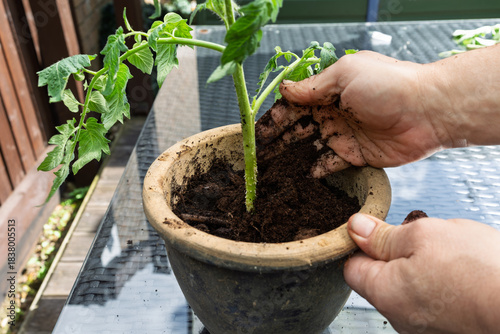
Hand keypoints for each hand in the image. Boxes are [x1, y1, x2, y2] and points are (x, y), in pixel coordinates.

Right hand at [256, 51, 449, 176]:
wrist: (428, 111)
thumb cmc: (389, 85)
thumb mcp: (345, 75)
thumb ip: (313, 86)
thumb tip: (284, 89)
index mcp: (329, 90)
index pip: (293, 105)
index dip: (274, 117)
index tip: (256, 132)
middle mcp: (333, 112)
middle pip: (297, 127)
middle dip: (277, 139)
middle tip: (256, 155)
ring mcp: (343, 134)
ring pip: (309, 147)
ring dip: (290, 155)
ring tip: (271, 169)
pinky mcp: (356, 155)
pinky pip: (330, 164)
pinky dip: (315, 169)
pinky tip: (302, 174)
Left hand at [343, 213, 499, 332]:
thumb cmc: (479, 270)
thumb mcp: (423, 234)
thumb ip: (383, 235)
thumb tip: (356, 228)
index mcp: (384, 293)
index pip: (352, 266)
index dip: (363, 244)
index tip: (378, 230)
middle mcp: (400, 317)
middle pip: (382, 277)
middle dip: (397, 253)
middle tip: (425, 241)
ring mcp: (424, 327)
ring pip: (409, 286)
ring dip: (422, 267)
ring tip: (450, 258)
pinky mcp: (446, 328)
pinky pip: (431, 299)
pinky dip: (440, 283)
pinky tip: (461, 274)